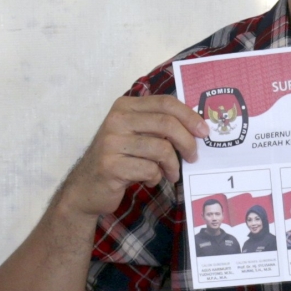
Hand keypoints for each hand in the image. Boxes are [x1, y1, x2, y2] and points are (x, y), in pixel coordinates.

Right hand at [58, 95, 207, 217]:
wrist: (86, 188)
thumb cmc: (119, 158)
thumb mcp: (136, 134)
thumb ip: (158, 125)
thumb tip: (197, 127)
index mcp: (125, 106)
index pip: (166, 103)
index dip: (189, 116)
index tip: (204, 131)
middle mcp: (116, 119)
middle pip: (167, 124)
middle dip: (187, 142)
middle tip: (193, 157)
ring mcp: (111, 142)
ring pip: (161, 149)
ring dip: (173, 166)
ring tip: (171, 174)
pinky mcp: (111, 165)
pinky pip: (150, 169)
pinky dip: (156, 178)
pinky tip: (149, 180)